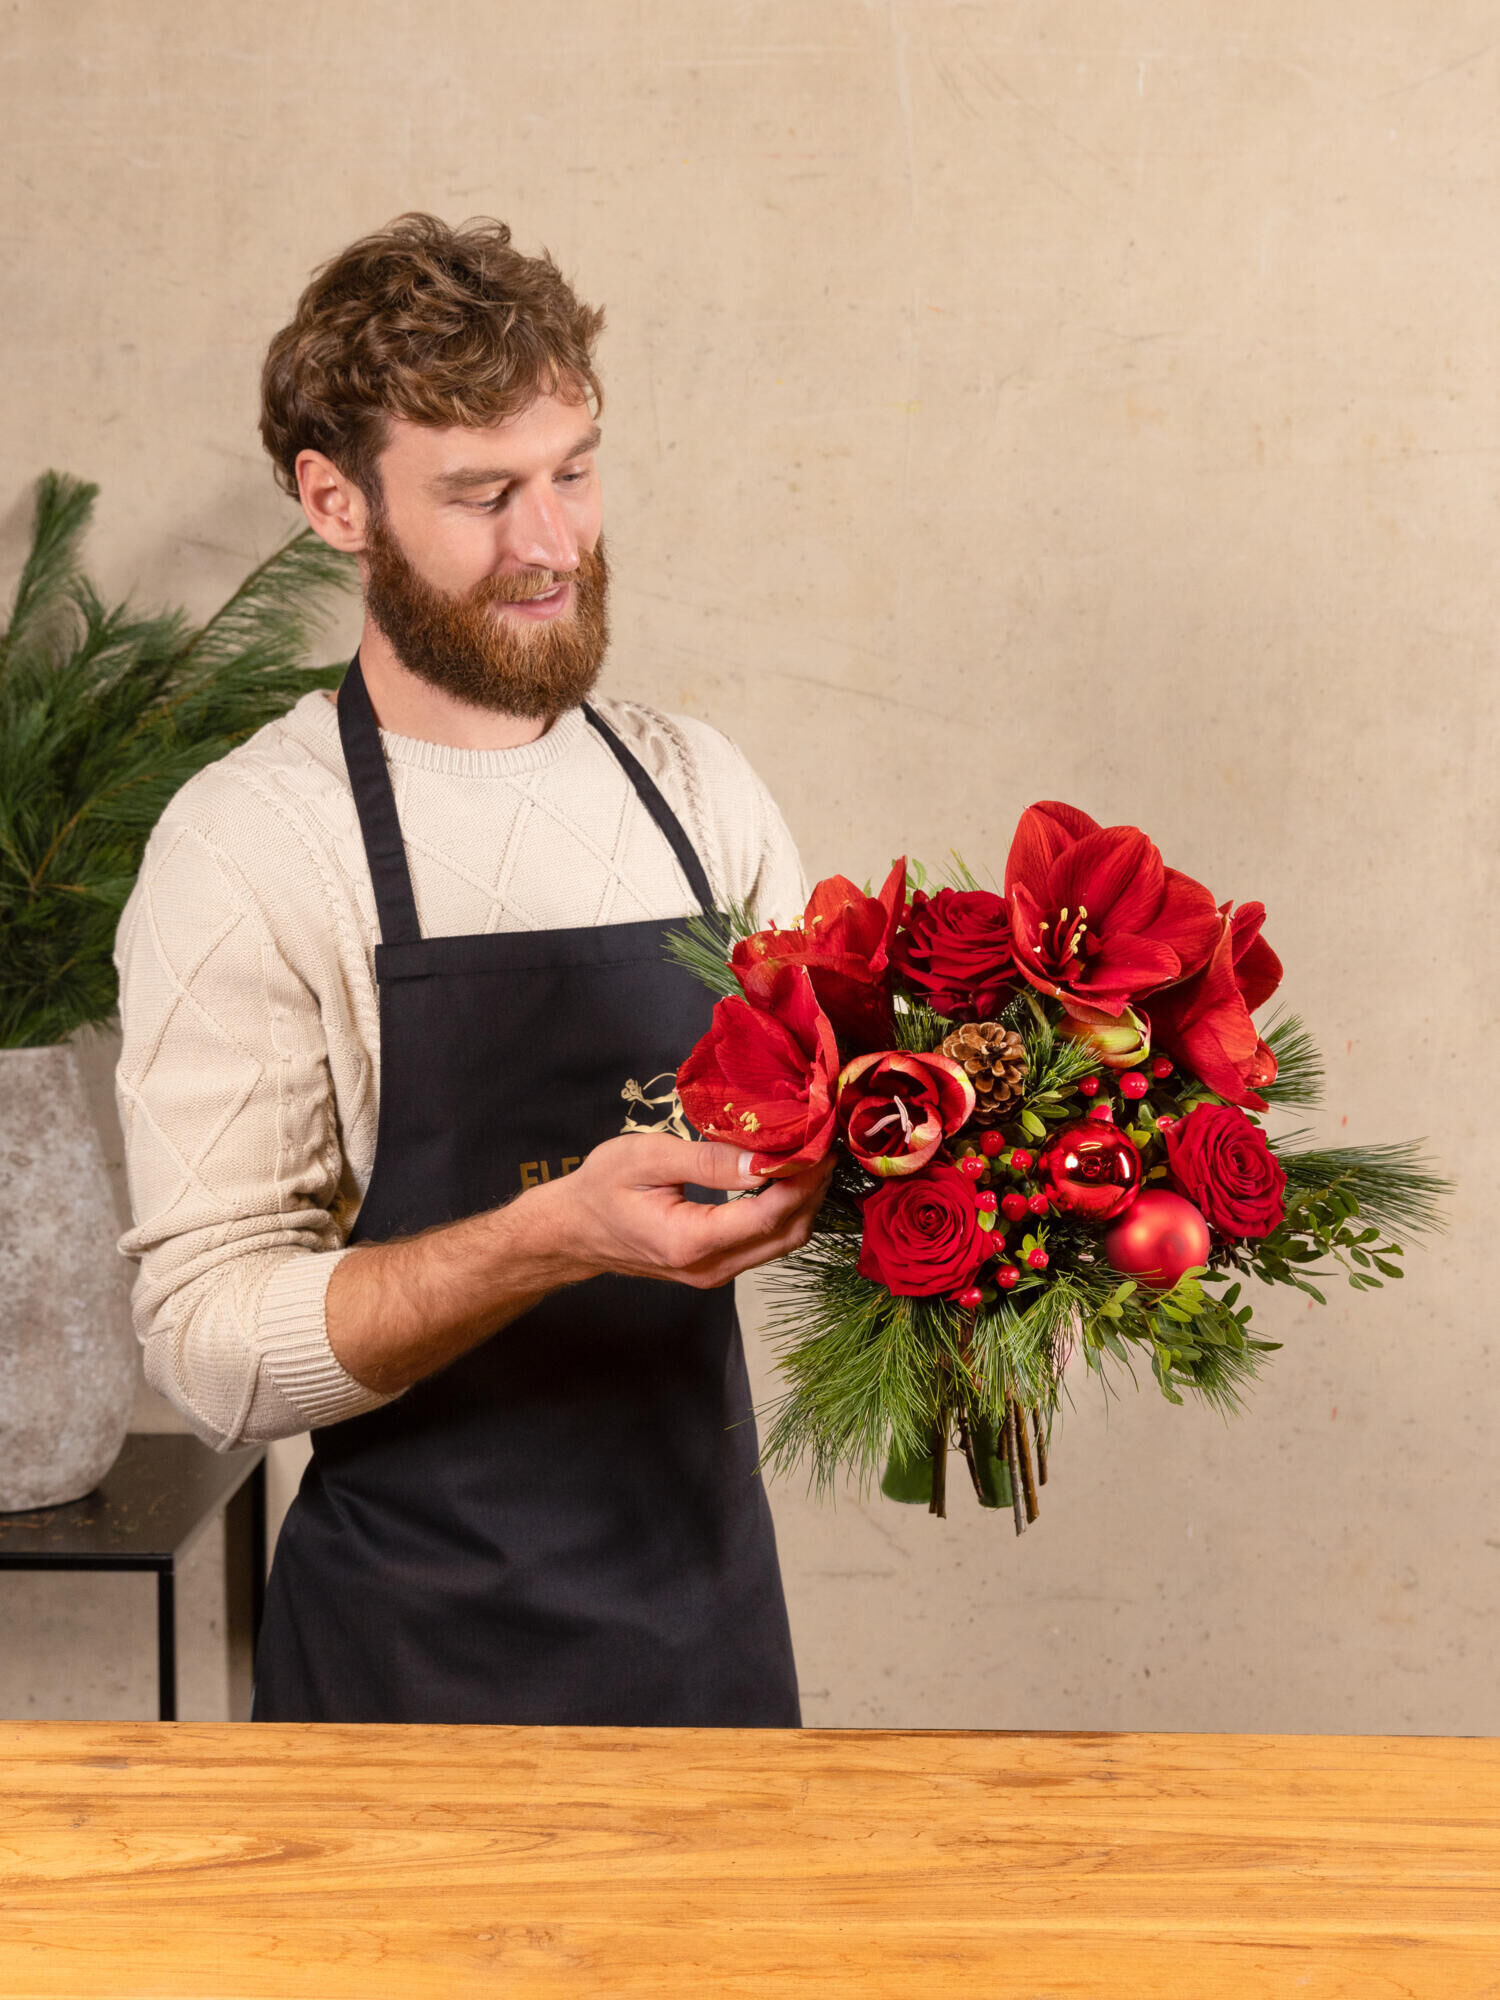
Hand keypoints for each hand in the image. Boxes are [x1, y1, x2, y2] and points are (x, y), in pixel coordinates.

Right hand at [531, 1134, 834, 1290]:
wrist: (572, 1231)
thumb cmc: (601, 1188)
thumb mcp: (647, 1159)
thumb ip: (708, 1161)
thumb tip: (762, 1158)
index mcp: (691, 1242)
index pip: (769, 1214)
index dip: (802, 1179)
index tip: (819, 1142)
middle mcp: (710, 1268)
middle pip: (787, 1234)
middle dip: (812, 1189)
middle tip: (824, 1143)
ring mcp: (715, 1273)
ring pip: (782, 1242)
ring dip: (802, 1200)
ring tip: (810, 1155)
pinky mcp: (716, 1267)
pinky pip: (765, 1243)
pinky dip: (784, 1211)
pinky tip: (786, 1177)